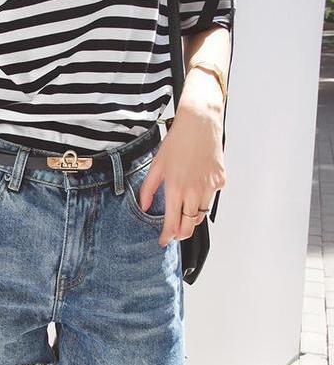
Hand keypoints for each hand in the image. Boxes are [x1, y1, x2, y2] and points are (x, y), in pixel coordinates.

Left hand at [139, 67, 226, 247]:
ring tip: (183, 211)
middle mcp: (195, 191)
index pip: (172, 222)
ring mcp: (210, 187)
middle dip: (181, 233)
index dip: (167, 235)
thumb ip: (148, 189)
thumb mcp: (156, 165)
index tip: (163, 241)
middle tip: (174, 234)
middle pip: (190, 226)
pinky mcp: (220, 180)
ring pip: (201, 214)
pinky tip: (196, 188)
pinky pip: (211, 198)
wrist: (200, 123)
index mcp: (176, 188)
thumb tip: (144, 207)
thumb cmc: (177, 142)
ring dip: (191, 217)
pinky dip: (203, 198)